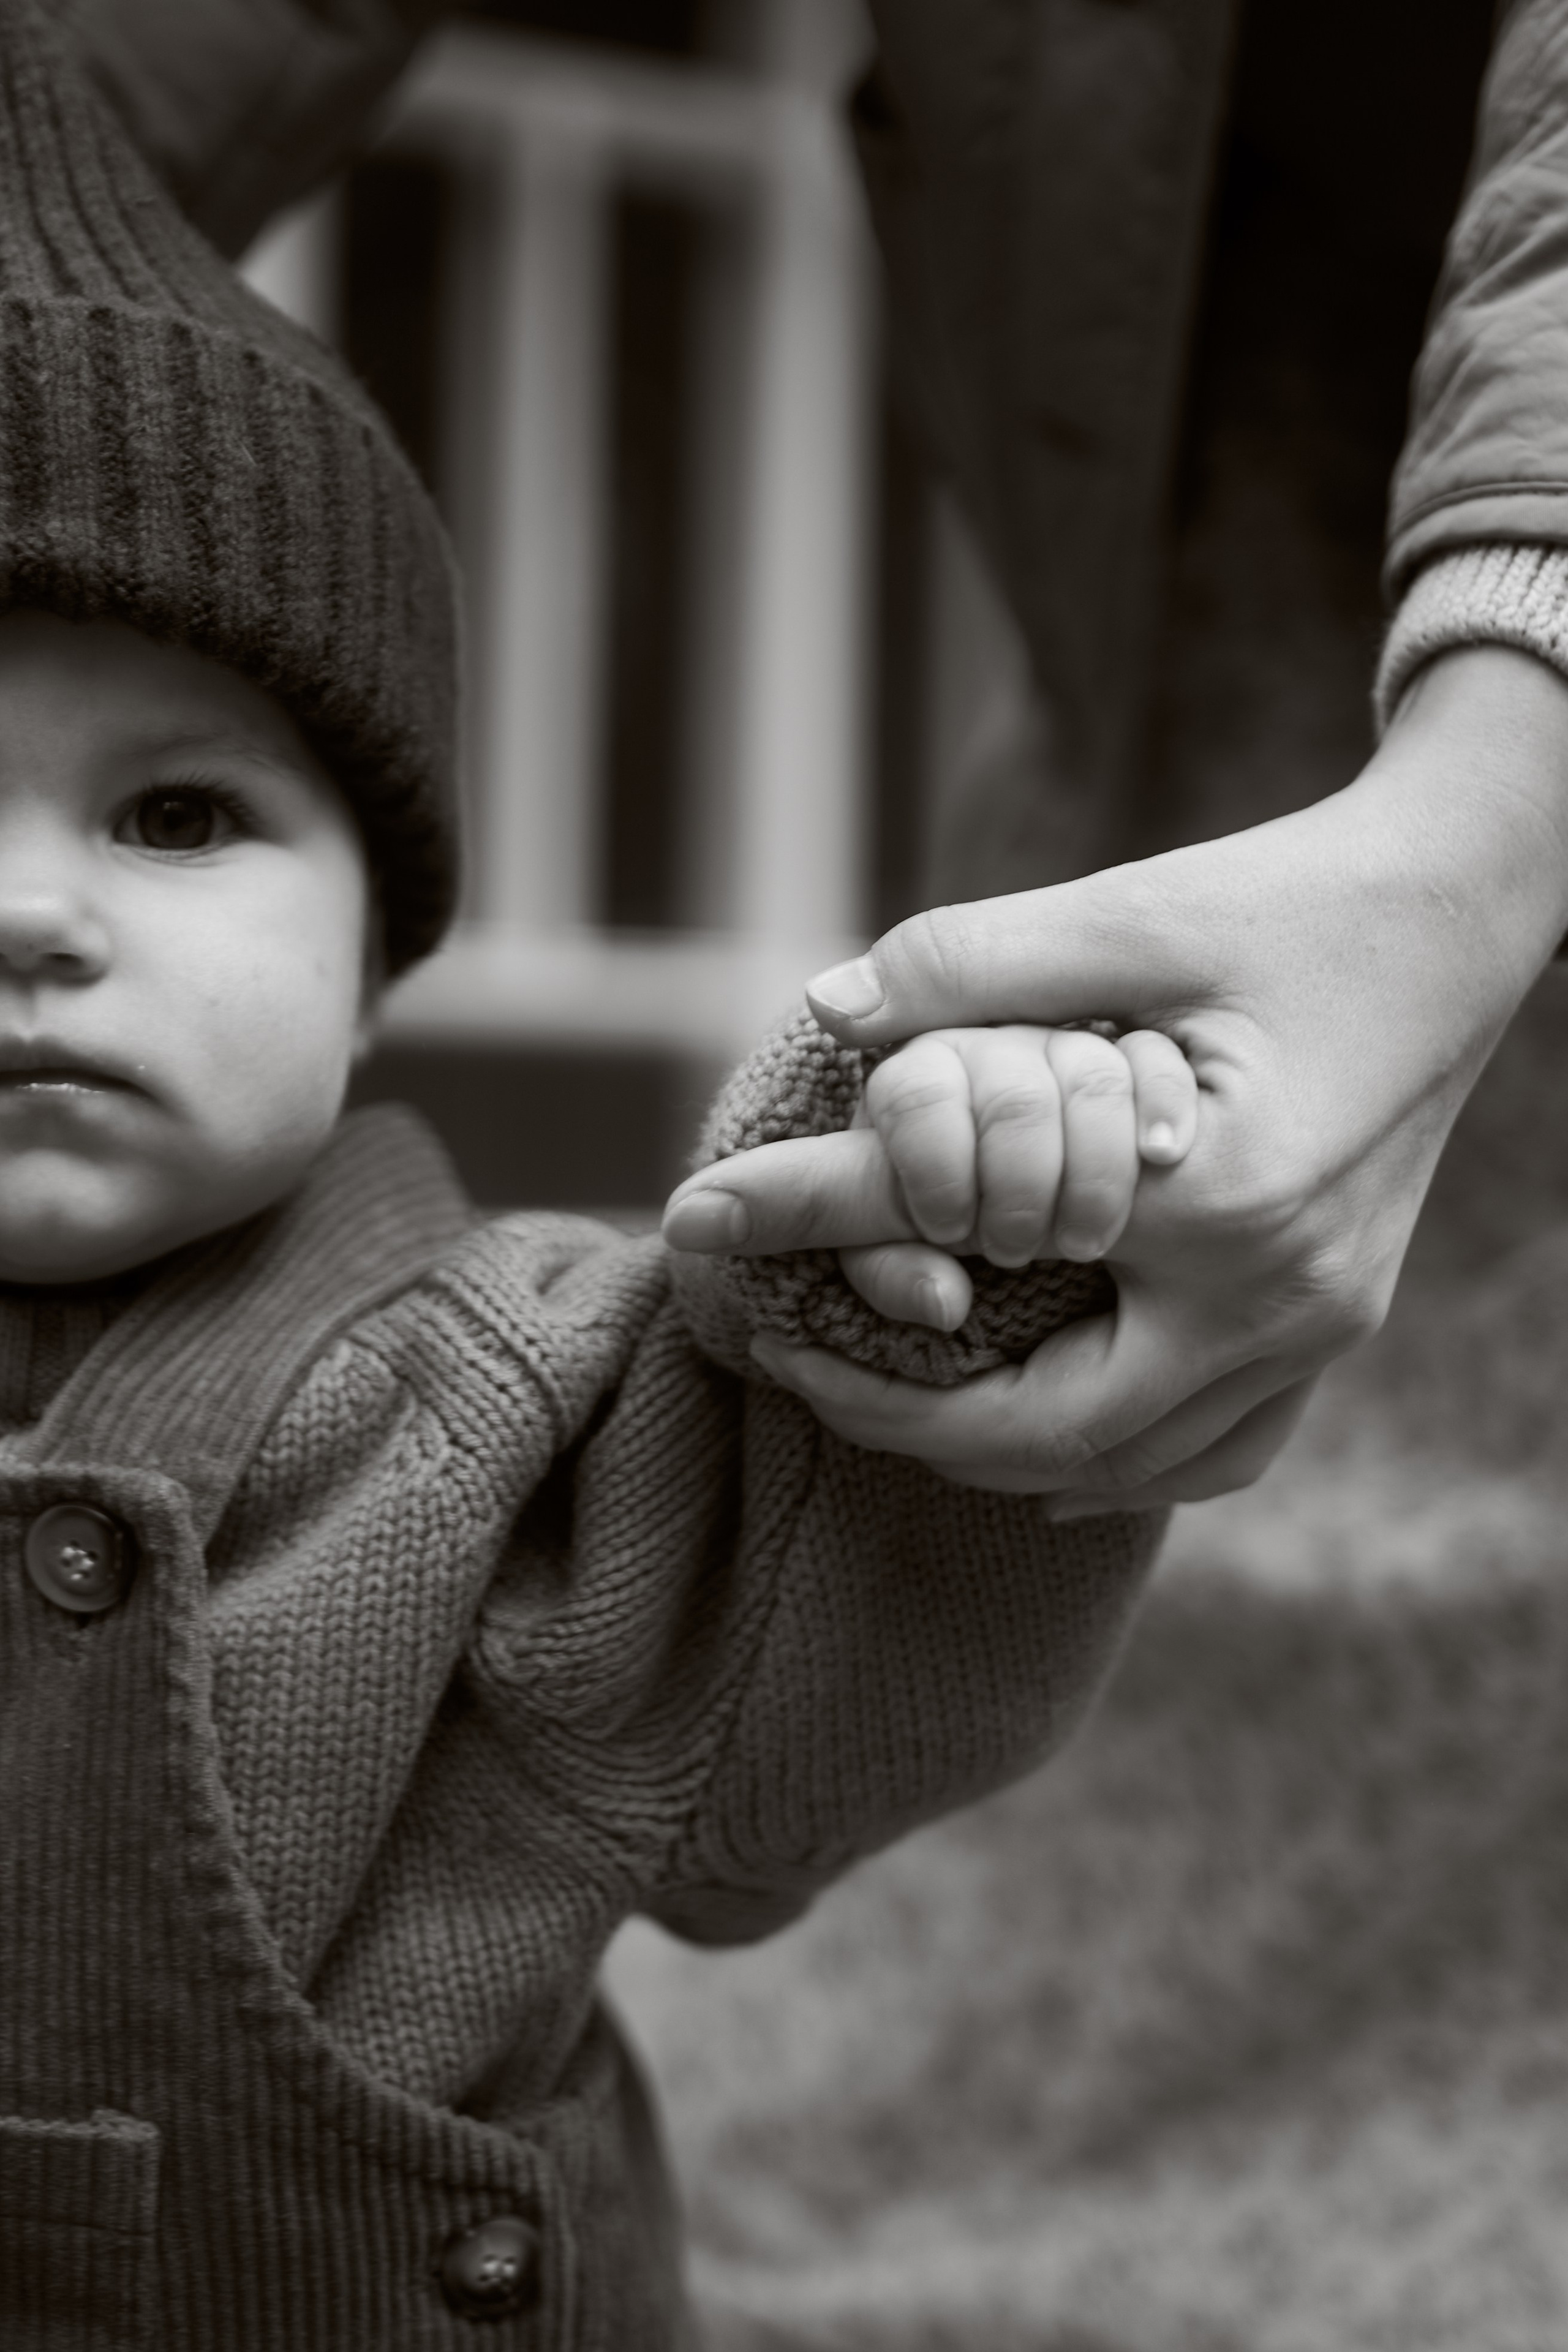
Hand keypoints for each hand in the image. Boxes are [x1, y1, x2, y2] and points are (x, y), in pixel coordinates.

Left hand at [680, 649, 1567, 1507]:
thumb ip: (973, 961)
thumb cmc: (1296, 898)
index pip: (972, 1251)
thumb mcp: (1135, 910)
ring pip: (1139, 1465)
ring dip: (999, 1453)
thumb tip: (830, 1007)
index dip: (823, 1235)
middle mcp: (1278, 1294)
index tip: (712, 1219)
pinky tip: (1051, 1457)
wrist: (1465, 907)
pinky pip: (1224, 1446)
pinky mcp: (1341, 1315)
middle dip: (902, 1416)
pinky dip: (1123, 1466)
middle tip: (793, 1354)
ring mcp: (1323, 1322)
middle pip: (1055, 1432)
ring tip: (886, 1402)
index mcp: (1220, 1201)